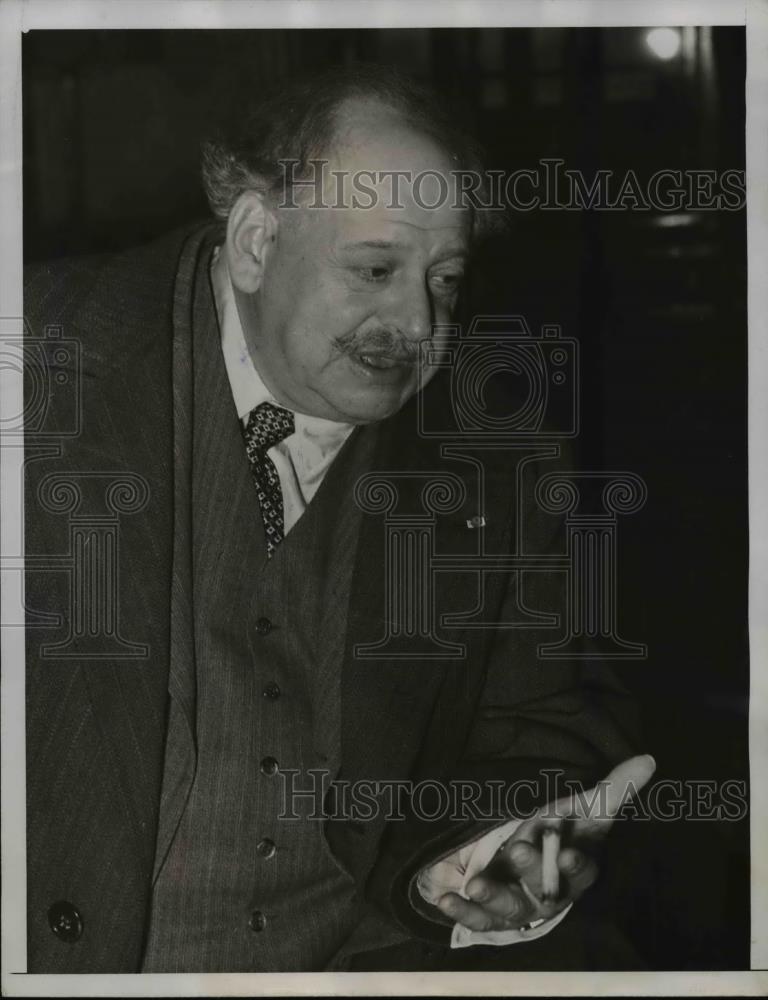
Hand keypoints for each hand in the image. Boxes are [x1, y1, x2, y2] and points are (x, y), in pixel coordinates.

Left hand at [433, 754, 655, 932]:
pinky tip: (446, 900)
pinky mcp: (490, 911)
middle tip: (517, 849)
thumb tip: (649, 759)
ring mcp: (520, 905)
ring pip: (510, 908)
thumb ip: (613, 788)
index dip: (576, 866)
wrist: (522, 857)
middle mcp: (550, 892)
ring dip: (493, 897)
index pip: (582, 872)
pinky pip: (478, 917)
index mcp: (574, 868)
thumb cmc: (559, 831)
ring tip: (476, 884)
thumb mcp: (582, 807)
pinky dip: (462, 911)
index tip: (567, 854)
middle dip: (531, 871)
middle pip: (545, 889)